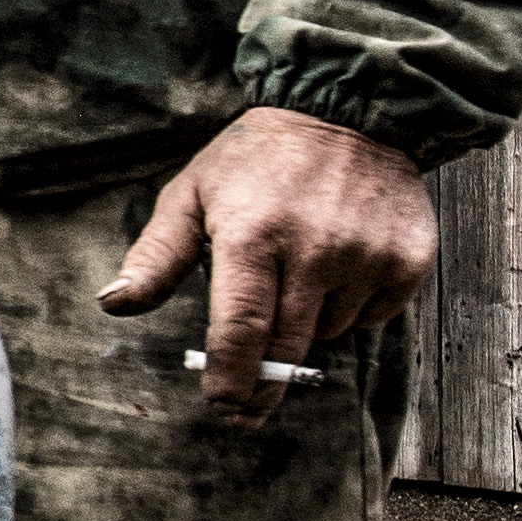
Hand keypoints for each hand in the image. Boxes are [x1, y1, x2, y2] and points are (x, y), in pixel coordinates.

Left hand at [98, 106, 433, 416]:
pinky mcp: (408, 262)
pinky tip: (338, 268)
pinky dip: (351, 308)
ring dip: (307, 326)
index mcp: (252, 235)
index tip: (222, 404)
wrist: (350, 116)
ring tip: (297, 278)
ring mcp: (367, 257)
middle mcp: (315, 250)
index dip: (230, 376)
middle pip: (285, 345)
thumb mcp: (192, 195)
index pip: (241, 328)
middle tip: (245, 404)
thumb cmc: (255, 161)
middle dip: (262, 380)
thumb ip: (156, 256)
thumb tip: (113, 304)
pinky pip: (372, 317)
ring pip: (329, 333)